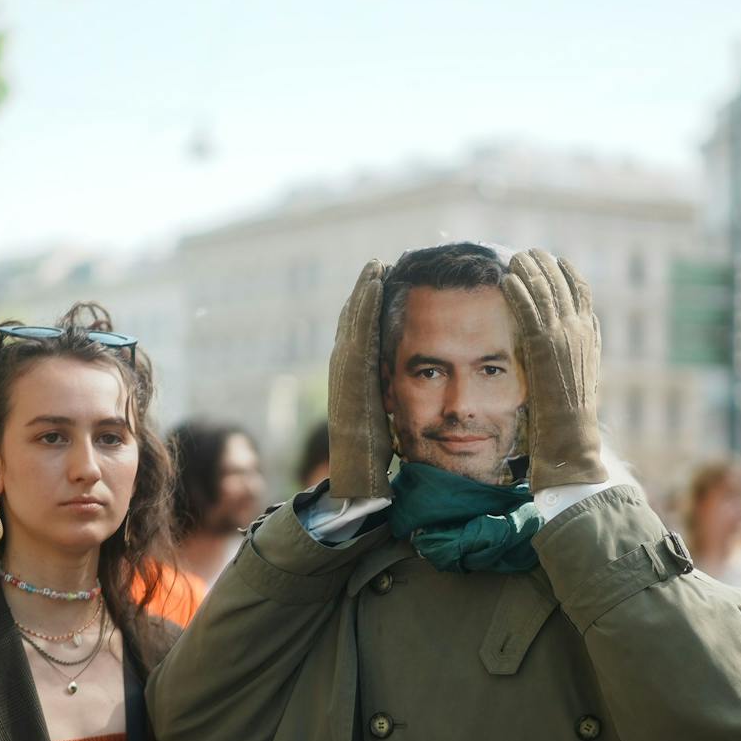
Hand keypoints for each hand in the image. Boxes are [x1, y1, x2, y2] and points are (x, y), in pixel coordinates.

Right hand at [327, 259, 391, 497]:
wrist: (357, 475)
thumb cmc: (374, 455)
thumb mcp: (382, 417)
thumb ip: (385, 397)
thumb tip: (397, 386)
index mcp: (351, 379)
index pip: (358, 336)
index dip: (366, 310)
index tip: (380, 286)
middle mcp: (343, 370)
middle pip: (351, 321)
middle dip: (363, 293)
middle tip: (377, 265)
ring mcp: (343, 370)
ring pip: (351, 320)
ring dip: (363, 291)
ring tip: (377, 266)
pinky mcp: (349, 371)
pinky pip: (358, 329)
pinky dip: (364, 305)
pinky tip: (375, 285)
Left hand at [501, 249, 606, 490]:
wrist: (571, 436)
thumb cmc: (573, 414)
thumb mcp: (585, 371)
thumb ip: (587, 343)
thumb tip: (588, 321)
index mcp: (588, 335)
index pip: (582, 292)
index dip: (568, 273)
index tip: (555, 258)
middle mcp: (578, 332)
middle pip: (562, 285)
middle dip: (546, 265)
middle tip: (529, 251)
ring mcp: (561, 338)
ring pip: (545, 293)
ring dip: (530, 271)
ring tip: (516, 256)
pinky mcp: (542, 348)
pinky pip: (528, 311)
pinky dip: (518, 292)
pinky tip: (507, 279)